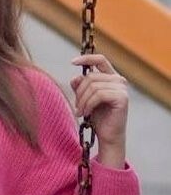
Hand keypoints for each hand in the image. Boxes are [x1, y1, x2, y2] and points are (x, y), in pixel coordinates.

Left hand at [70, 53, 127, 167]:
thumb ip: (81, 86)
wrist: (108, 136)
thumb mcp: (85, 99)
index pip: (100, 60)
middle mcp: (119, 80)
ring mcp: (122, 88)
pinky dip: (88, 104)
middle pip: (91, 77)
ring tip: (80, 112)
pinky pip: (98, 95)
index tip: (72, 62)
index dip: (86, 58)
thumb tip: (75, 77)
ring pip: (93, 86)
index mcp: (111, 77)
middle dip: (79, 92)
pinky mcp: (122, 98)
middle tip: (76, 106)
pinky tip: (86, 113)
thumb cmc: (98, 117)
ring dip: (82, 100)